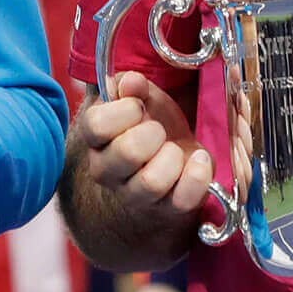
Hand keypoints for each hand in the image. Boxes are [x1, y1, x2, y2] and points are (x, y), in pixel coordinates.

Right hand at [74, 71, 215, 229]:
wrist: (171, 162)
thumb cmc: (149, 126)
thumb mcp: (140, 97)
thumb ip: (131, 85)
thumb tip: (131, 82)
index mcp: (95, 140)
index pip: (95, 126)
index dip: (123, 110)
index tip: (138, 106)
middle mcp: (107, 171)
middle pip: (127, 153)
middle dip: (153, 132)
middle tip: (159, 130)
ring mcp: (135, 195)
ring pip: (152, 182)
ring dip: (173, 157)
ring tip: (174, 149)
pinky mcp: (167, 209)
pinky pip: (183, 198)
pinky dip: (198, 174)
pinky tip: (198, 159)